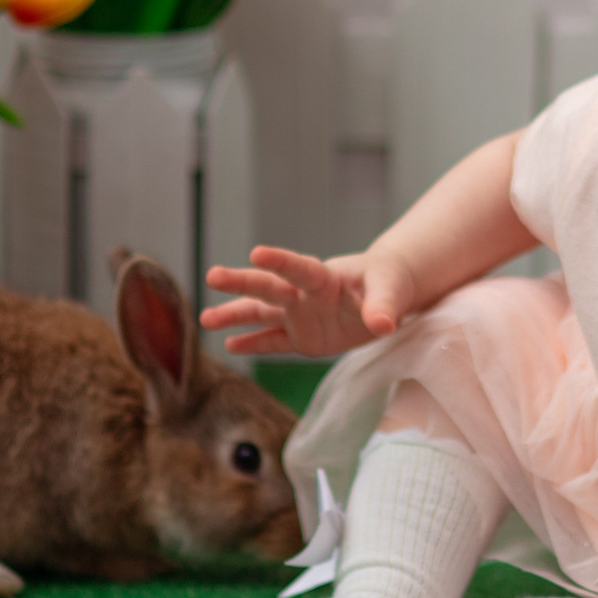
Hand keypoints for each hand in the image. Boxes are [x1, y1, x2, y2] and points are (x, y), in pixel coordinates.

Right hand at [200, 246, 415, 357]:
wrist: (385, 292)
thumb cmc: (388, 282)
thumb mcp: (392, 291)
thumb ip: (385, 306)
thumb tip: (383, 324)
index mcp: (326, 277)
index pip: (300, 268)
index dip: (280, 260)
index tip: (256, 253)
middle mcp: (305, 295)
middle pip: (270, 287)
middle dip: (242, 283)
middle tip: (212, 276)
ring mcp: (300, 316)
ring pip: (262, 314)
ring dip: (235, 315)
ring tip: (205, 318)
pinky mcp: (302, 338)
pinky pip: (274, 342)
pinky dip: (253, 343)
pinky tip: (229, 344)